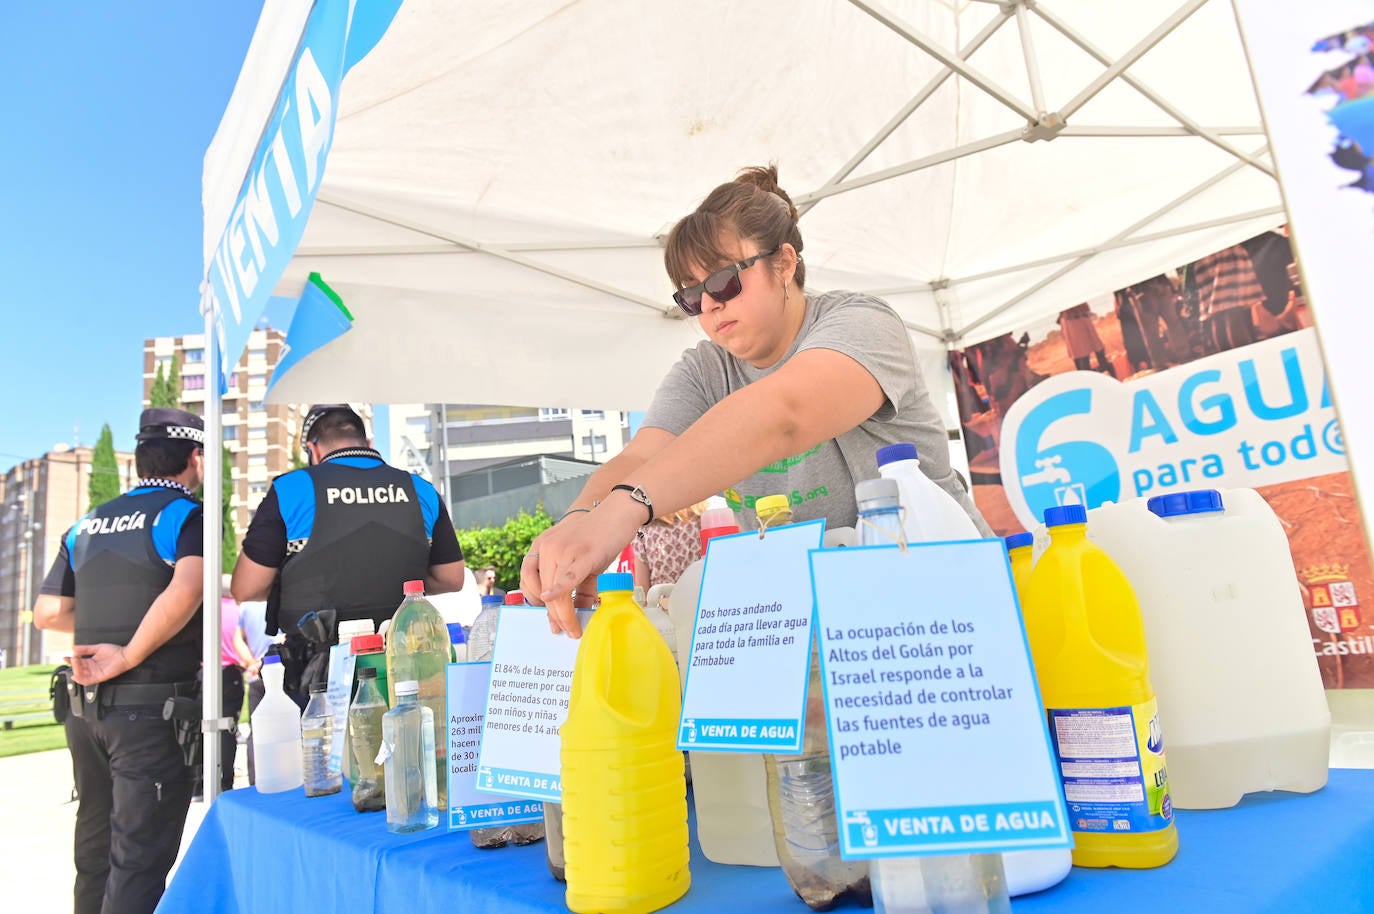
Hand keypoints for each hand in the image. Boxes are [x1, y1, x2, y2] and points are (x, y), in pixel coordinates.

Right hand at [71, 643, 133, 684]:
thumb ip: (85, 649)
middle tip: (73, 658)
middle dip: (73, 664)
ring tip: (75, 662)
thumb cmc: (115, 651)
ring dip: (76, 670)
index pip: (77, 663)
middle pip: (78, 669)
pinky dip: (81, 679)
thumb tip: (73, 648)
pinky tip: (76, 675)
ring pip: (81, 675)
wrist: (125, 655)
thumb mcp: (97, 648)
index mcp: (91, 662)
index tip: (65, 657)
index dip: (70, 660)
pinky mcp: (99, 677)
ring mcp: (95, 673)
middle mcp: (92, 668)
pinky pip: (88, 681)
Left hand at [520, 504, 638, 637]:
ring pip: (555, 589)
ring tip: (573, 629)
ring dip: (563, 614)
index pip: (527, 579)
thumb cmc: (598, 536)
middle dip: (553, 614)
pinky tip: (558, 603)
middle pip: (542, 589)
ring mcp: (564, 549)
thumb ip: (576, 585)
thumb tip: (577, 611)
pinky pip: (568, 576)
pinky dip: (560, 591)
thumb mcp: (580, 560)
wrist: (618, 512)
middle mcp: (548, 547)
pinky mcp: (584, 554)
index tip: (547, 615)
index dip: (534, 600)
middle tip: (563, 630)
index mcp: (541, 546)